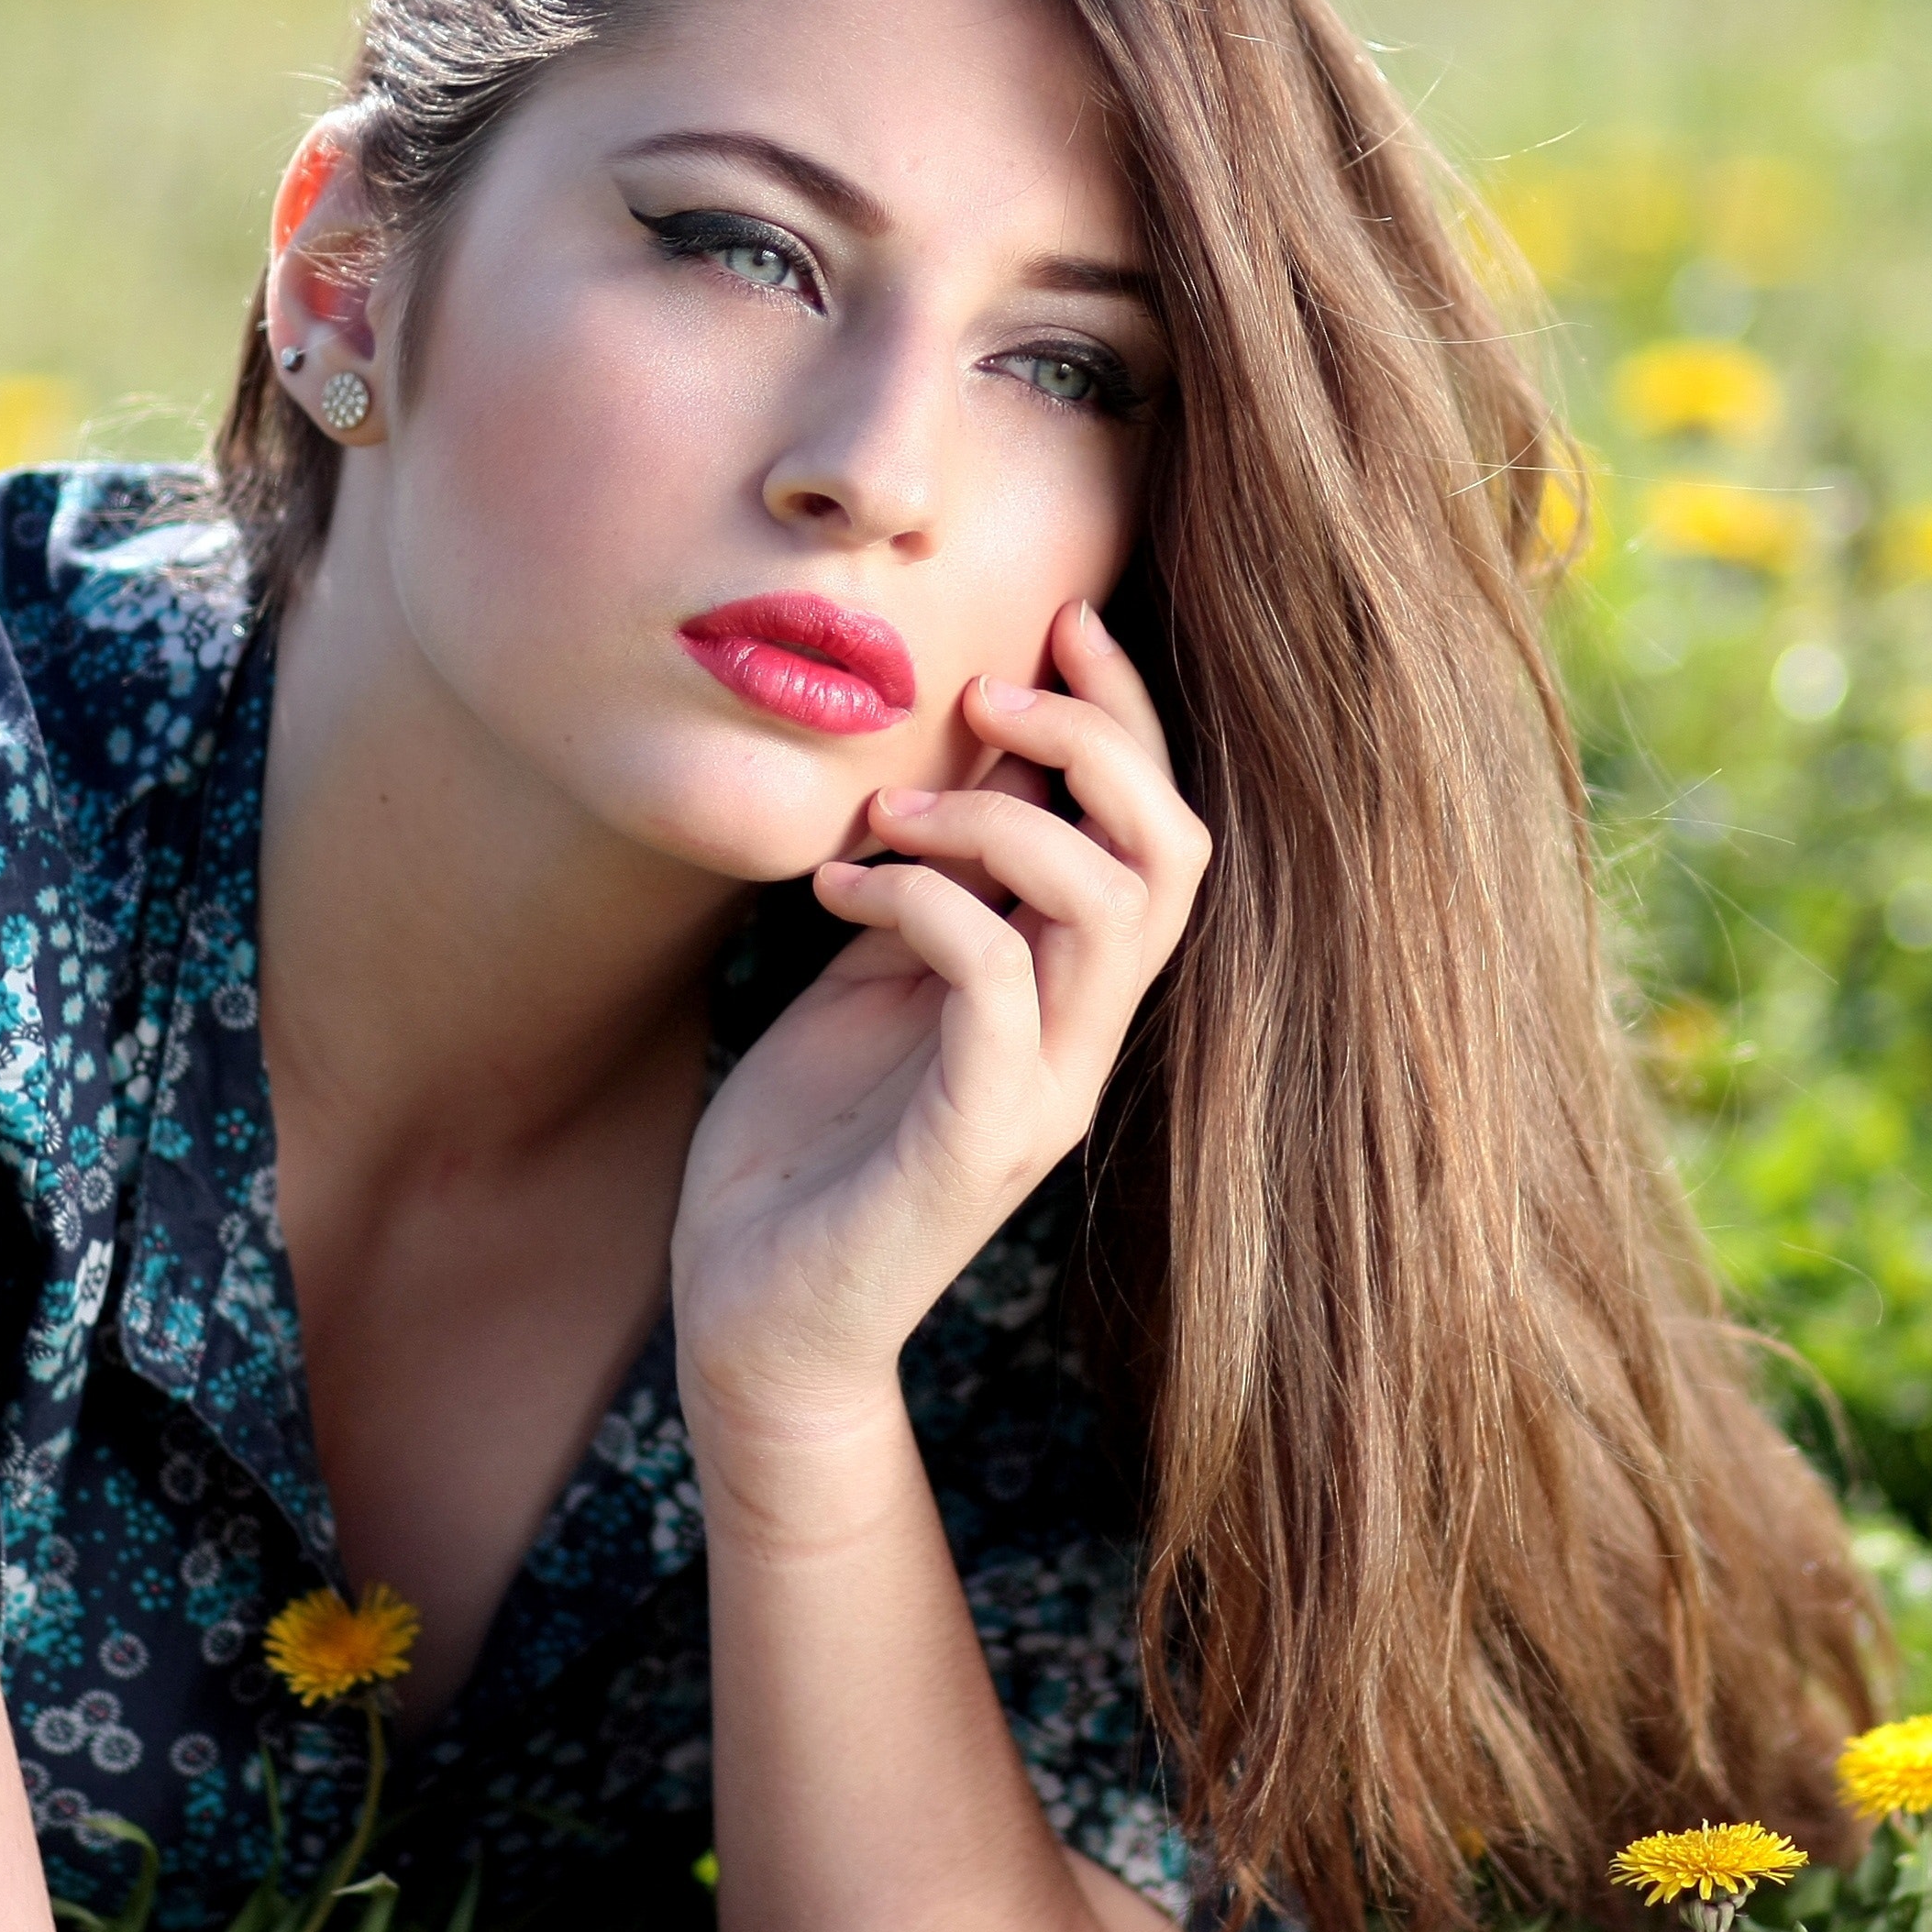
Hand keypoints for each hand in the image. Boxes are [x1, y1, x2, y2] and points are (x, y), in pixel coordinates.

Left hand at [670, 599, 1208, 1448]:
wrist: (757, 1315)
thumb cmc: (811, 1143)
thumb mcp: (876, 975)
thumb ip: (935, 884)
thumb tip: (955, 755)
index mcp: (1073, 993)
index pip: (1158, 830)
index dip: (1131, 715)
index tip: (1064, 615)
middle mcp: (1084, 1039)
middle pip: (1174, 853)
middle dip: (1096, 740)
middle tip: (984, 689)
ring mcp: (1042, 1093)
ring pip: (1109, 908)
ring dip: (1000, 819)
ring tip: (887, 808)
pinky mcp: (975, 1142)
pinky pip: (997, 985)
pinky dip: (926, 901)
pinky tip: (838, 884)